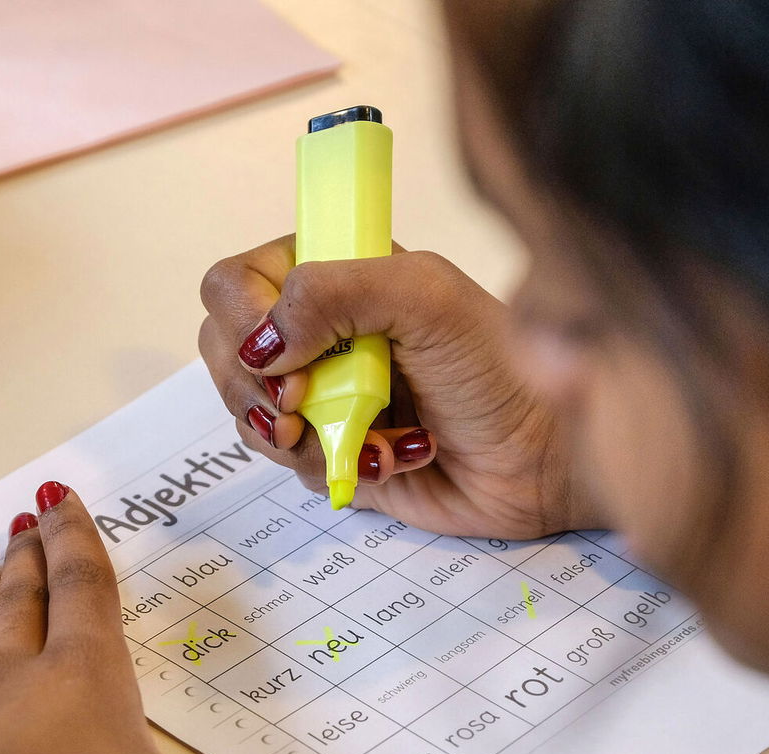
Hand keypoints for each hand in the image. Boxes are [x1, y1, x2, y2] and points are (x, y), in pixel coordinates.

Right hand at [199, 236, 589, 538]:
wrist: (543, 458)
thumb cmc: (501, 367)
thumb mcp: (426, 299)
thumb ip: (335, 291)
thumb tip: (263, 341)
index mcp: (334, 273)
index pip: (235, 282)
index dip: (245, 321)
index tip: (285, 355)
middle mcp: (319, 331)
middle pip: (225, 350)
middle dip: (256, 387)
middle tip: (304, 404)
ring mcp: (323, 395)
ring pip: (249, 414)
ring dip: (300, 432)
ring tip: (366, 434)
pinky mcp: (336, 453)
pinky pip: (291, 465)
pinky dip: (336, 465)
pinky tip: (391, 458)